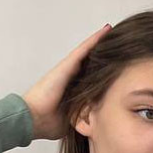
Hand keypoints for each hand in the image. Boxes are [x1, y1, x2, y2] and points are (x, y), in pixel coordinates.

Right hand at [22, 24, 110, 140]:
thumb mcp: (72, 120)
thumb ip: (83, 116)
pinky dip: (95, 39)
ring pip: (89, 53)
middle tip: (120, 44)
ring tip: (114, 31)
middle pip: (91, 63)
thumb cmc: (46, 122)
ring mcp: (68, 69)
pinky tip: (106, 30)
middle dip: (104, 55)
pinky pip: (84, 49)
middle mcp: (71, 77)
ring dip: (101, 42)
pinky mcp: (67, 65)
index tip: (116, 67)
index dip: (103, 72)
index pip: (91, 78)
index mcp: (73, 91)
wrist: (33, 119)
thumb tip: (94, 122)